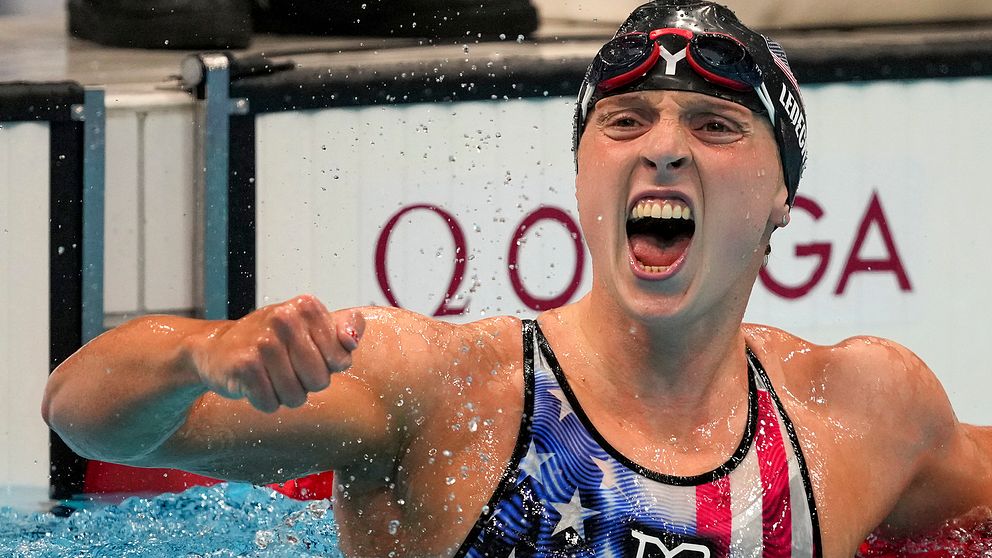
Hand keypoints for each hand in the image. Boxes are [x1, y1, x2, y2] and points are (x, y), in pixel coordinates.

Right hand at [191, 295, 364, 412]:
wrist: (218, 347)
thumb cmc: (274, 340)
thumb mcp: (311, 325)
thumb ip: (345, 328)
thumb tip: (352, 341)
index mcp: (307, 306)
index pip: (340, 360)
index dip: (326, 367)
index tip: (308, 354)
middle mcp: (284, 318)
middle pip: (319, 381)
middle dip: (306, 383)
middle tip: (286, 367)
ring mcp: (263, 342)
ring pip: (296, 397)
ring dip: (285, 395)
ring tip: (270, 376)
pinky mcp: (244, 365)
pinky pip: (271, 404)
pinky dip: (265, 401)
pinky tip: (255, 383)